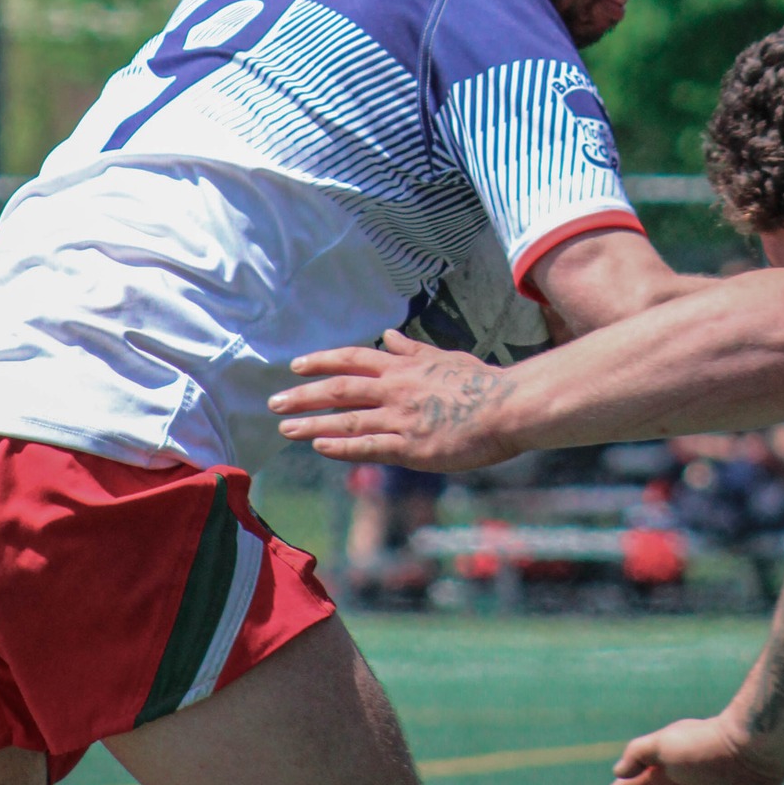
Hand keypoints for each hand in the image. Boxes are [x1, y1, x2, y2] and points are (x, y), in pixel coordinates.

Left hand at [269, 329, 519, 468]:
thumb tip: (390, 336)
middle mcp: (396, 389)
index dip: (322, 360)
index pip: (353, 358)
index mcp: (405, 367)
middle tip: (274, 401)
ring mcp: (401, 418)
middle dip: (304, 394)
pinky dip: (341, 447)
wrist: (508, 407)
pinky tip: (319, 448)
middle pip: (339, 388)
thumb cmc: (483, 382)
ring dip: (312, 423)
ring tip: (284, 427)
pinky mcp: (411, 447)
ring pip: (346, 419)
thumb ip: (413, 350)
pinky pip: (368, 447)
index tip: (296, 366)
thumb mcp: (446, 357)